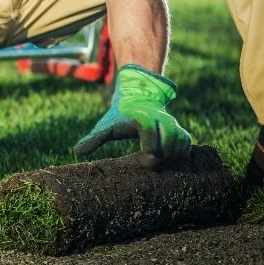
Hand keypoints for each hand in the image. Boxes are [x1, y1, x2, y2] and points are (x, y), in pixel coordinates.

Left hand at [74, 64, 191, 160]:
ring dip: (171, 157)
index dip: (149, 149)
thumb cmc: (118, 117)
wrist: (137, 99)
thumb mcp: (105, 127)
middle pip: (167, 142)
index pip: (150, 132)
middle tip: (146, 165)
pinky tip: (168, 162)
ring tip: (157, 165)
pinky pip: (187, 143)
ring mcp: (171, 124)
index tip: (141, 160)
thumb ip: (93, 139)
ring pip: (180, 143)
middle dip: (159, 158)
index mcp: (141, 119)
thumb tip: (76, 153)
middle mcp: (159, 120)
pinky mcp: (178, 130)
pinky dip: (181, 154)